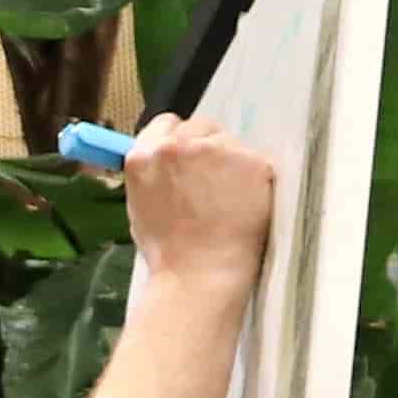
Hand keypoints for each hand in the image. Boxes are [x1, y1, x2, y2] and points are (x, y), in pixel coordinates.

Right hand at [117, 114, 279, 294]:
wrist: (198, 273)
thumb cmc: (168, 251)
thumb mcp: (141, 204)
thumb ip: (155, 173)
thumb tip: (171, 163)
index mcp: (144, 155)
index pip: (167, 124)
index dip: (179, 142)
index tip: (189, 160)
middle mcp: (177, 144)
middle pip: (201, 126)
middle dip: (207, 148)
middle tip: (212, 184)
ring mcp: (217, 148)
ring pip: (231, 142)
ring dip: (232, 163)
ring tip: (229, 199)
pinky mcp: (251, 160)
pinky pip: (256, 161)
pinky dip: (255, 179)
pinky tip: (245, 204)